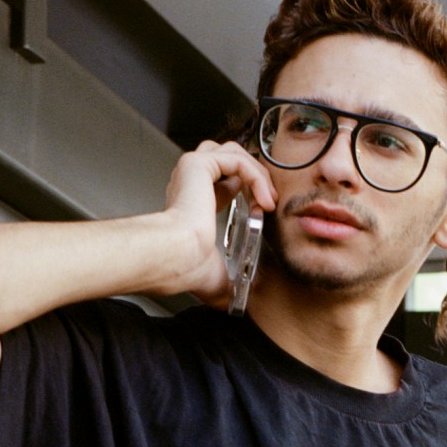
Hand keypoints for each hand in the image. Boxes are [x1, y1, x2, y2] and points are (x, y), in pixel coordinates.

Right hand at [155, 140, 277, 304]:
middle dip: (255, 173)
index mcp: (193, 200)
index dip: (249, 187)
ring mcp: (192, 169)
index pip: (225, 178)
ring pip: (235, 153)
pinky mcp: (198, 164)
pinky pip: (237, 160)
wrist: (177, 257)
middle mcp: (190, 181)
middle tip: (269, 199)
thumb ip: (233, 276)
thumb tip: (250, 292)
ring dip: (258, 174)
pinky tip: (263, 198)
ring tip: (269, 199)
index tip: (264, 207)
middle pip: (229, 156)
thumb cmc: (186, 265)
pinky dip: (256, 176)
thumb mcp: (219, 270)